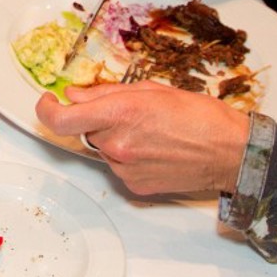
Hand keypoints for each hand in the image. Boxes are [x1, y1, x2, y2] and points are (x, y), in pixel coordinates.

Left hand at [35, 83, 250, 195]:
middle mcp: (118, 145)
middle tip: (128, 113)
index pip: (62, 119)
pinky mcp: (135, 186)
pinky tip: (155, 149)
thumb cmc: (199, 117)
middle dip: (97, 120)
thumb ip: (106, 93)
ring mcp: (125, 169)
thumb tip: (75, 94)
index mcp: (120, 114)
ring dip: (115, 138)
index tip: (49, 101)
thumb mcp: (151, 90)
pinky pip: (118, 167)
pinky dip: (129, 156)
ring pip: (103, 149)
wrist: (229, 152)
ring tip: (151, 133)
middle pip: (86, 131)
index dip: (47, 110)